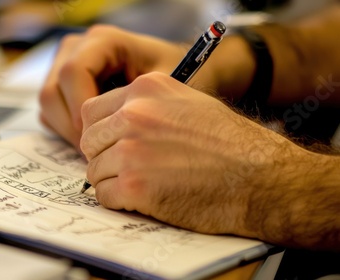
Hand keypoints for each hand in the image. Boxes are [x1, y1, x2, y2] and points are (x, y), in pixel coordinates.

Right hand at [39, 25, 189, 147]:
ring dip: (68, 132)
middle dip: (72, 127)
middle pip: (52, 91)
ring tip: (99, 149)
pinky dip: (67, 132)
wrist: (180, 73)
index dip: (81, 109)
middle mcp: (77, 49)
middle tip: (97, 152)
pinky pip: (51, 113)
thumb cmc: (179, 76)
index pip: (73, 73)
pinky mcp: (61, 86)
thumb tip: (107, 137)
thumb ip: (136, 104)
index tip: (102, 136)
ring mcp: (64, 66)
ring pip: (48, 105)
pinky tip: (94, 141)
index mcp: (103, 41)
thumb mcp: (165, 86)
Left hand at [79, 71, 302, 238]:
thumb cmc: (230, 143)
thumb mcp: (187, 103)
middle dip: (103, 157)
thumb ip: (147, 106)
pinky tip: (144, 198)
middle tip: (126, 168)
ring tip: (143, 184)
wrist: (261, 177)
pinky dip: (118, 201)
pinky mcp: (134, 185)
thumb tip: (113, 123)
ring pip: (94, 170)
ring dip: (112, 180)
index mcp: (145, 89)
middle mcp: (134, 115)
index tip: (112, 145)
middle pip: (89, 141)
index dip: (101, 133)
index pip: (92, 111)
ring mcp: (131, 150)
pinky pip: (103, 195)